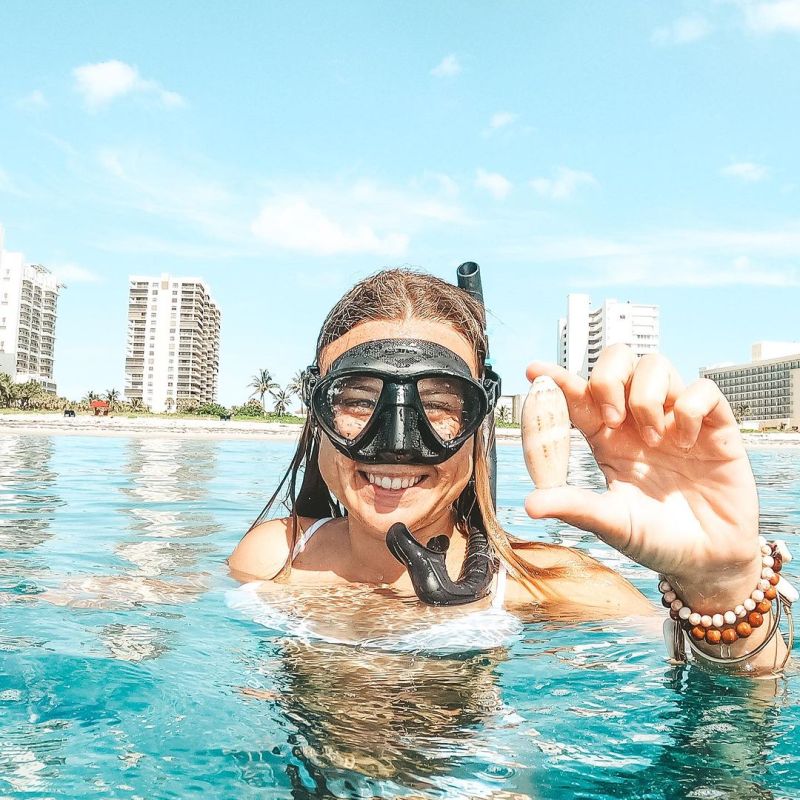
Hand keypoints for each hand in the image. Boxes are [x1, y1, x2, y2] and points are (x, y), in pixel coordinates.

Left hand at [524, 345, 761, 612]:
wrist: (709, 561)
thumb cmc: (656, 540)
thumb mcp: (611, 524)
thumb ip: (575, 508)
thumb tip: (529, 504)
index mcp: (608, 438)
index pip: (579, 396)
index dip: (557, 379)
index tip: (533, 370)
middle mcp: (638, 421)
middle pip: (617, 361)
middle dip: (607, 378)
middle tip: (612, 420)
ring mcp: (675, 420)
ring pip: (656, 365)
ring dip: (647, 397)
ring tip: (652, 440)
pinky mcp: (715, 427)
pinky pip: (703, 389)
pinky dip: (690, 409)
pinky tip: (688, 443)